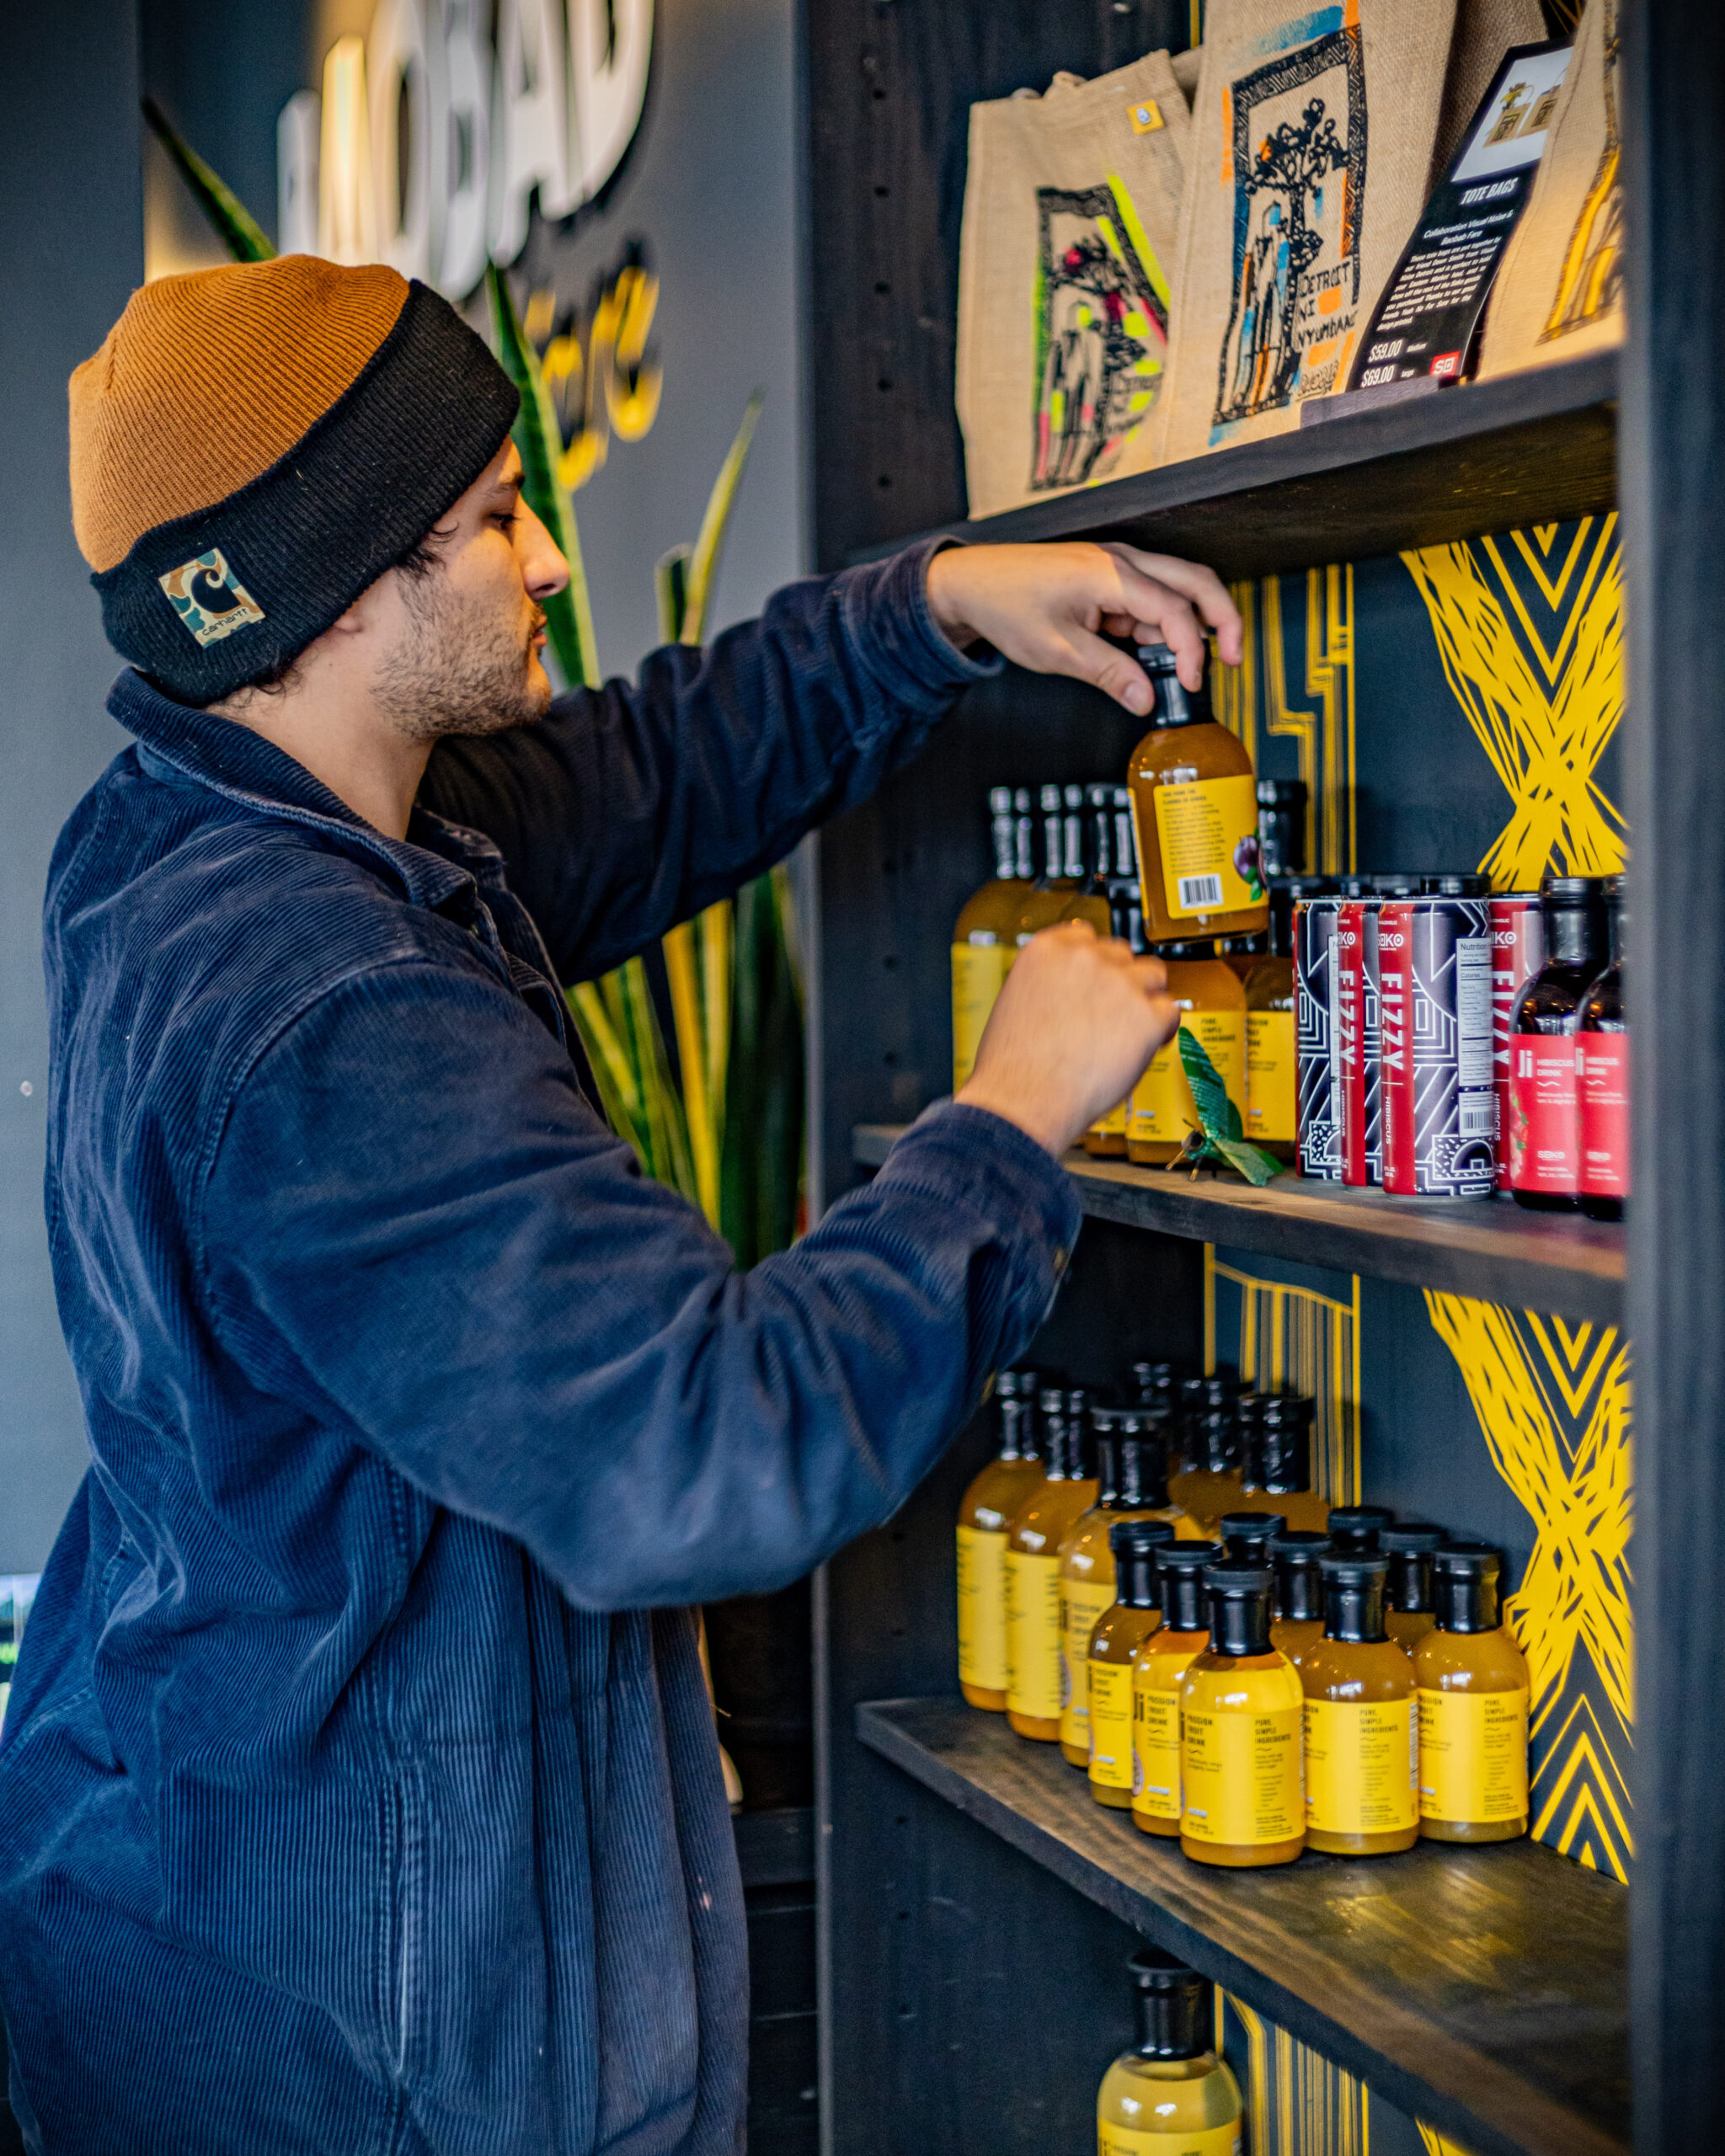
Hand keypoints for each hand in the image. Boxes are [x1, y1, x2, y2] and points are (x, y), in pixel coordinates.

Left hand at [925, 540, 1242, 713]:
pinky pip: (1152, 600)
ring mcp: (1119, 566)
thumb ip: (1109, 674)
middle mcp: (1123, 561)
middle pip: (1196, 582)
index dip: (1191, 650)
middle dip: (1223, 620)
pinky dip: (1160, 628)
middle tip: (1234, 660)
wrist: (972, 583)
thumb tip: (1146, 701)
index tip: (1190, 684)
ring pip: (1179, 589)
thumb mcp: (1058, 650)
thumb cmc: (1006, 606)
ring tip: (1182, 671)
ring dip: (1189, 627)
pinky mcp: (1112, 579)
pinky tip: (1150, 658)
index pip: (1174, 609)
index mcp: (1112, 573)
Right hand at [955, 921, 1176, 1157]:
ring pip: (1154, 976)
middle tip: (1110, 1016)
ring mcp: (1119, 984)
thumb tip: (1075, 988)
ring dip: (1145, 999)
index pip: (1086, 936)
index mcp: (1047, 949)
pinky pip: (1170, 1012)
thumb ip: (1050, 983)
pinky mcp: (1146, 1016)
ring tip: (1129, 1031)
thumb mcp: (1016, 1000)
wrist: (1021, 1101)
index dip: (1095, 963)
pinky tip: (1143, 1048)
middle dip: (1120, 981)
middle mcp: (1085, 958)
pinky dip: (1160, 1031)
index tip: (1096, 982)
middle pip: (1123, 954)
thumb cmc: (1012, 1067)